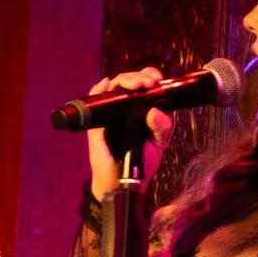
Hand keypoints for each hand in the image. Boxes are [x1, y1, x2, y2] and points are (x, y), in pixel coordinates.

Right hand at [82, 66, 175, 201]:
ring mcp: (110, 113)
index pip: (145, 83)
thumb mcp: (158, 143)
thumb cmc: (141, 162)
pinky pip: (95, 100)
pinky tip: (107, 83)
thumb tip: (154, 110)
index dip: (150, 75)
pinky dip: (99, 89)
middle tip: (148, 84)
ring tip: (136, 85)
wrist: (121, 182)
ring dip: (125, 79)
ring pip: (114, 86)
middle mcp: (126, 106)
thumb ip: (162, 127)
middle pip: (129, 81)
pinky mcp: (96, 122)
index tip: (157, 80)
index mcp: (142, 108)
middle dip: (139, 77)